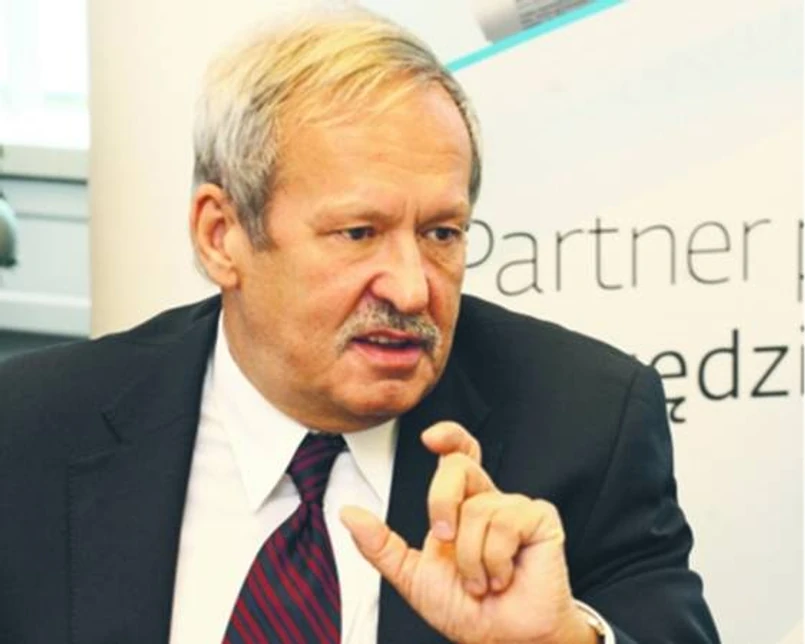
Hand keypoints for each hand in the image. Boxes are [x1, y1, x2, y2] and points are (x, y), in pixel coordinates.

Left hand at [340, 421, 596, 643]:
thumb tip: (348, 513)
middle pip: (458, 467)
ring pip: (476, 510)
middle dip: (441, 502)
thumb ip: (380, 545)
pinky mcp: (540, 520)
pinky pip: (506, 524)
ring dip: (471, 559)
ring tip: (482, 582)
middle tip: (445, 540)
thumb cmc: (466, 609)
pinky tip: (503, 577)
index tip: (430, 439)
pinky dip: (495, 560)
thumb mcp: (413, 577)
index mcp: (461, 507)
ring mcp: (516, 508)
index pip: (458, 456)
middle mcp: (488, 500)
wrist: (502, 640)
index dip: (449, 436)